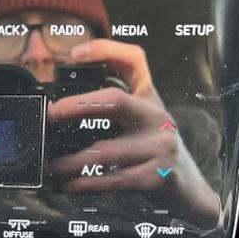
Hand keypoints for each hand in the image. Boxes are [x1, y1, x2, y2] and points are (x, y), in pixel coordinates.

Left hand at [47, 39, 220, 223]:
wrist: (187, 187)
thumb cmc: (151, 150)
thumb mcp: (139, 121)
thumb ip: (109, 110)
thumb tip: (60, 110)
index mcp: (148, 98)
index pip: (134, 60)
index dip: (106, 50)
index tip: (75, 53)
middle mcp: (156, 116)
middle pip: (116, 100)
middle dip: (78, 106)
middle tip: (52, 114)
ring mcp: (159, 146)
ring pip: (105, 151)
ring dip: (71, 162)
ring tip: (51, 166)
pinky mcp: (156, 176)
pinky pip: (113, 180)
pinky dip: (86, 184)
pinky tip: (69, 185)